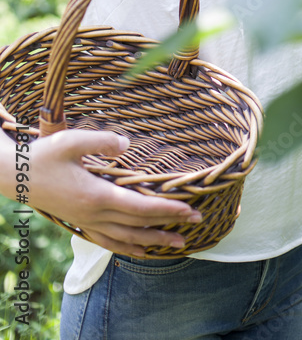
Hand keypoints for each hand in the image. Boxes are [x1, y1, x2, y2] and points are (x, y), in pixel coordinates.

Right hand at [26, 131, 200, 256]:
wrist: (15, 177)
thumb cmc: (44, 156)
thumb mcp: (71, 140)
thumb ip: (101, 140)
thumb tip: (126, 144)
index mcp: (97, 195)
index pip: (140, 207)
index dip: (167, 209)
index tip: (190, 209)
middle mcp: (95, 214)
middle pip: (139, 225)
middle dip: (169, 224)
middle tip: (196, 222)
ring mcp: (87, 222)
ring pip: (126, 239)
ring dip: (153, 241)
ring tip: (177, 243)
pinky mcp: (81, 223)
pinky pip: (109, 242)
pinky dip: (128, 248)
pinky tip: (140, 249)